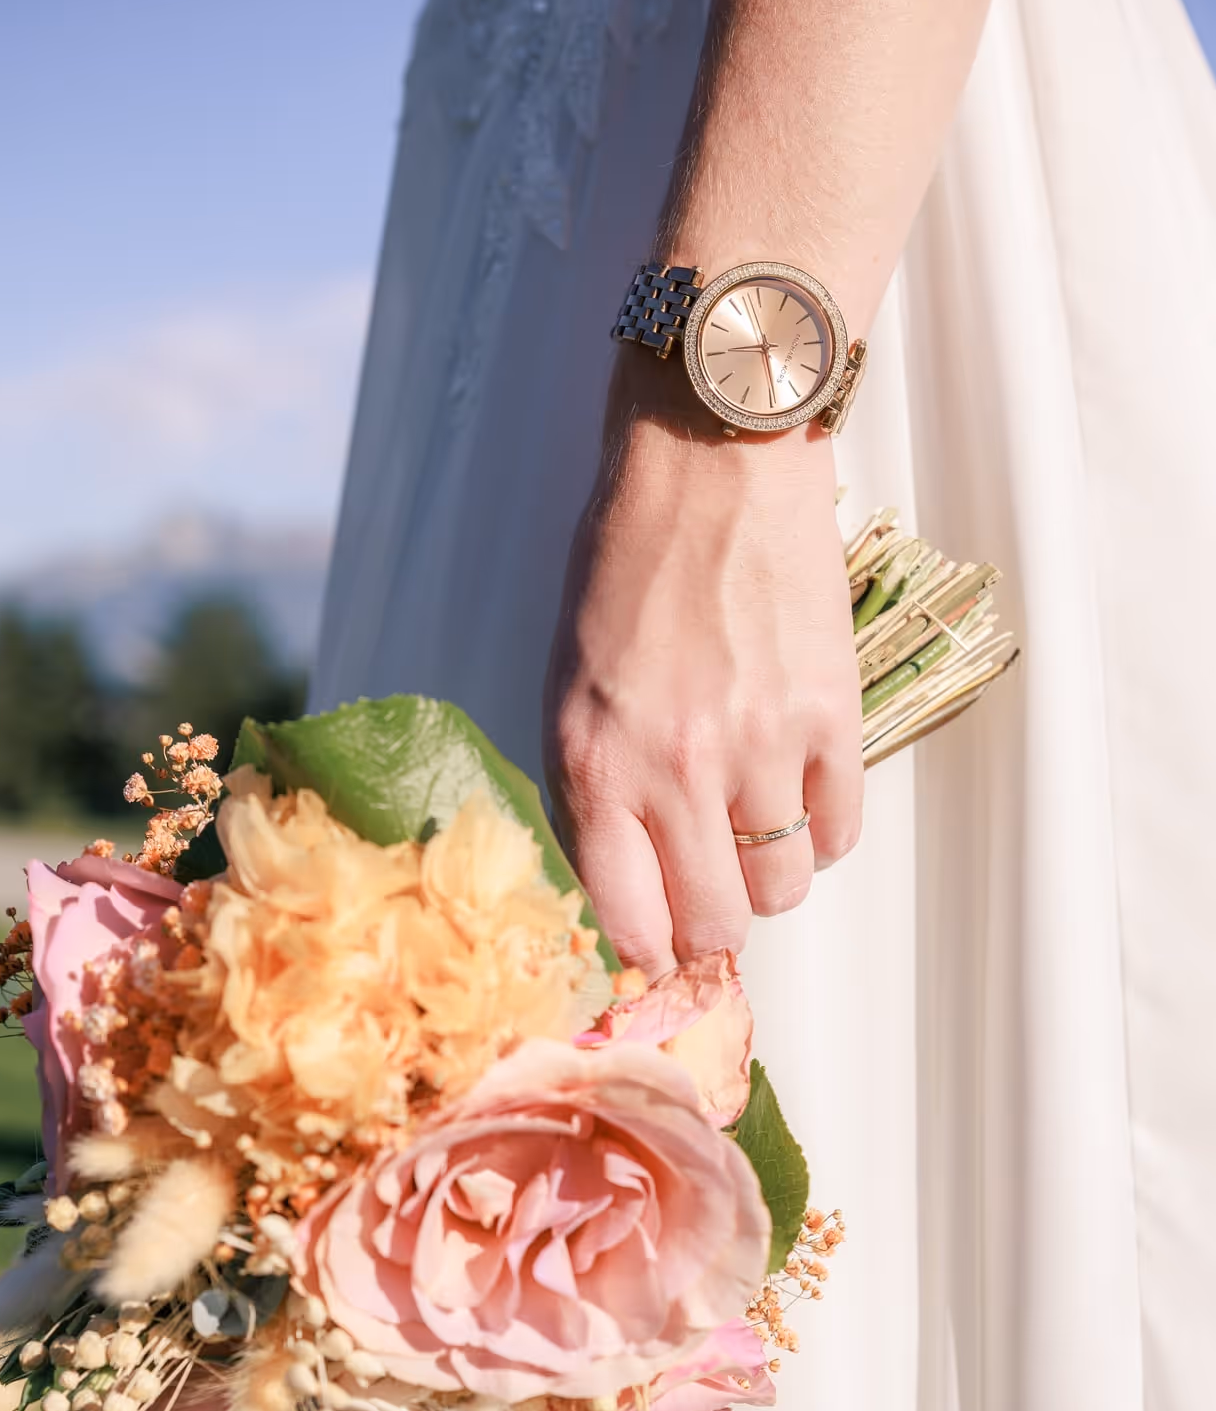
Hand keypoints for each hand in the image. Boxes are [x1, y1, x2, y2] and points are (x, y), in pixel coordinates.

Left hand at [543, 360, 863, 980]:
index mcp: (596, 764)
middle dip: (711, 926)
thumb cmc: (625, 565)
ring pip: (784, 889)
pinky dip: (821, 835)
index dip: (648, 948)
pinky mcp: (831, 718)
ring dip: (769, 877)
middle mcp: (678, 771)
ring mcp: (763, 747)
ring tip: (755, 831)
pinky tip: (799, 796)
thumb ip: (594, 789)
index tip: (657, 941)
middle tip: (710, 894)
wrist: (712, 462)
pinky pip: (840, 833)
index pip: (629, 919)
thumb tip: (628, 882)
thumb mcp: (570, 684)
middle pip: (717, 923)